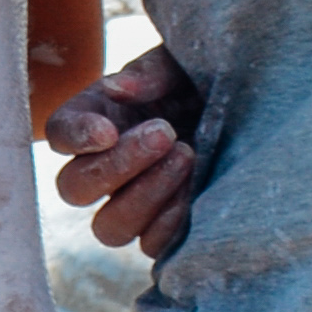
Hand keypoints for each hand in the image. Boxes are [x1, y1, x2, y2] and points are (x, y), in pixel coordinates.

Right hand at [43, 43, 203, 263]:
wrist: (252, 112)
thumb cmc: (204, 81)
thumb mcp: (178, 65)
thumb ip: (148, 73)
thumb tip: (118, 88)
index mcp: (97, 119)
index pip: (59, 133)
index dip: (75, 137)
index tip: (107, 131)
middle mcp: (104, 167)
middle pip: (75, 189)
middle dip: (118, 166)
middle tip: (164, 134)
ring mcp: (131, 204)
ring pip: (109, 227)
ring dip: (145, 196)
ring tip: (188, 156)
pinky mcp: (164, 229)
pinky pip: (152, 245)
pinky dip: (171, 223)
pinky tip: (199, 190)